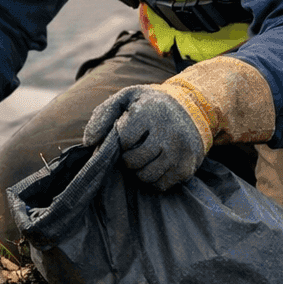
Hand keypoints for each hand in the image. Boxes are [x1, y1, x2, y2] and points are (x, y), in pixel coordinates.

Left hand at [83, 84, 211, 190]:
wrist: (193, 109)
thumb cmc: (151, 106)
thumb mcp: (126, 99)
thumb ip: (103, 115)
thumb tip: (88, 143)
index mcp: (151, 112)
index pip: (124, 140)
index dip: (122, 140)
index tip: (128, 134)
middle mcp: (168, 132)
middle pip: (133, 161)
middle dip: (128, 158)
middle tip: (134, 149)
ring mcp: (179, 152)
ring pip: (146, 176)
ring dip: (140, 170)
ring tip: (145, 156)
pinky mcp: (187, 167)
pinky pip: (160, 184)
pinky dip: (154, 177)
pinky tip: (157, 163)